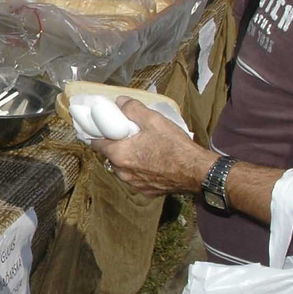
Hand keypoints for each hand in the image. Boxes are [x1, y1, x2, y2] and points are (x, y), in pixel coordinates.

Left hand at [92, 99, 214, 196]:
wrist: (196, 171)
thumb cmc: (174, 146)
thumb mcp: (154, 120)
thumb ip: (133, 109)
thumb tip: (120, 102)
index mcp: (120, 155)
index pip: (95, 144)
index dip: (97, 134)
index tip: (101, 128)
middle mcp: (123, 172)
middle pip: (110, 156)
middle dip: (115, 145)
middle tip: (126, 135)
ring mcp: (134, 184)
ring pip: (123, 168)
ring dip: (127, 159)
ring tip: (141, 148)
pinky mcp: (146, 191)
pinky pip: (137, 178)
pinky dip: (140, 170)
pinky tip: (151, 162)